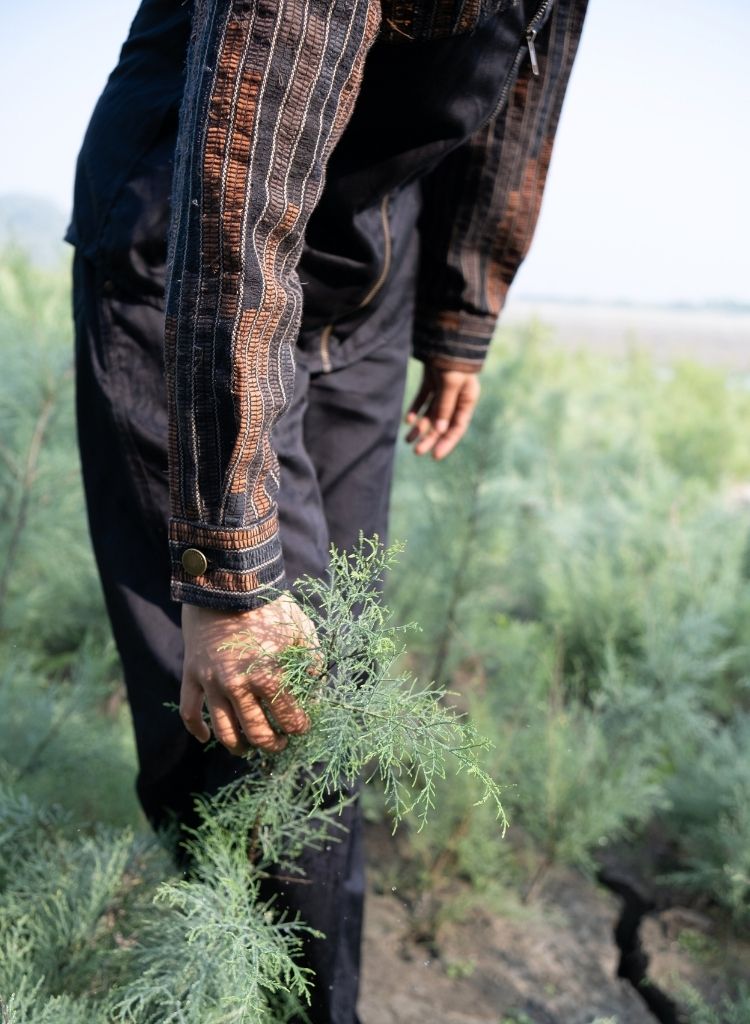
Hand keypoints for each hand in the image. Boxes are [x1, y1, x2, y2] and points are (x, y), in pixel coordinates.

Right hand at [180, 595, 313, 755]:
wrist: (225, 583)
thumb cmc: (268, 606)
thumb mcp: (300, 629)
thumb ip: (312, 660)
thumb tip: (315, 686)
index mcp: (269, 676)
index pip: (290, 718)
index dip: (300, 727)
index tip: (303, 726)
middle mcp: (239, 686)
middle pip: (258, 734)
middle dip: (273, 744)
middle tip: (280, 743)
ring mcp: (212, 683)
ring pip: (225, 732)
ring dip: (239, 746)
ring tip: (249, 748)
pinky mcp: (192, 677)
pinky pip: (190, 713)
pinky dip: (198, 730)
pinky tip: (207, 738)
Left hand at [404, 362, 479, 458]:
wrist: (446, 333)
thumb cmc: (453, 358)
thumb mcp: (451, 383)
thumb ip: (445, 406)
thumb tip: (440, 430)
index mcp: (467, 399)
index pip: (457, 427)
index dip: (447, 442)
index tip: (434, 456)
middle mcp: (457, 396)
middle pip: (442, 423)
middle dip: (429, 438)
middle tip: (416, 451)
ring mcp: (444, 388)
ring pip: (431, 413)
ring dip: (420, 427)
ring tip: (407, 440)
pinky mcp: (432, 380)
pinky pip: (423, 399)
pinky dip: (415, 409)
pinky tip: (407, 421)